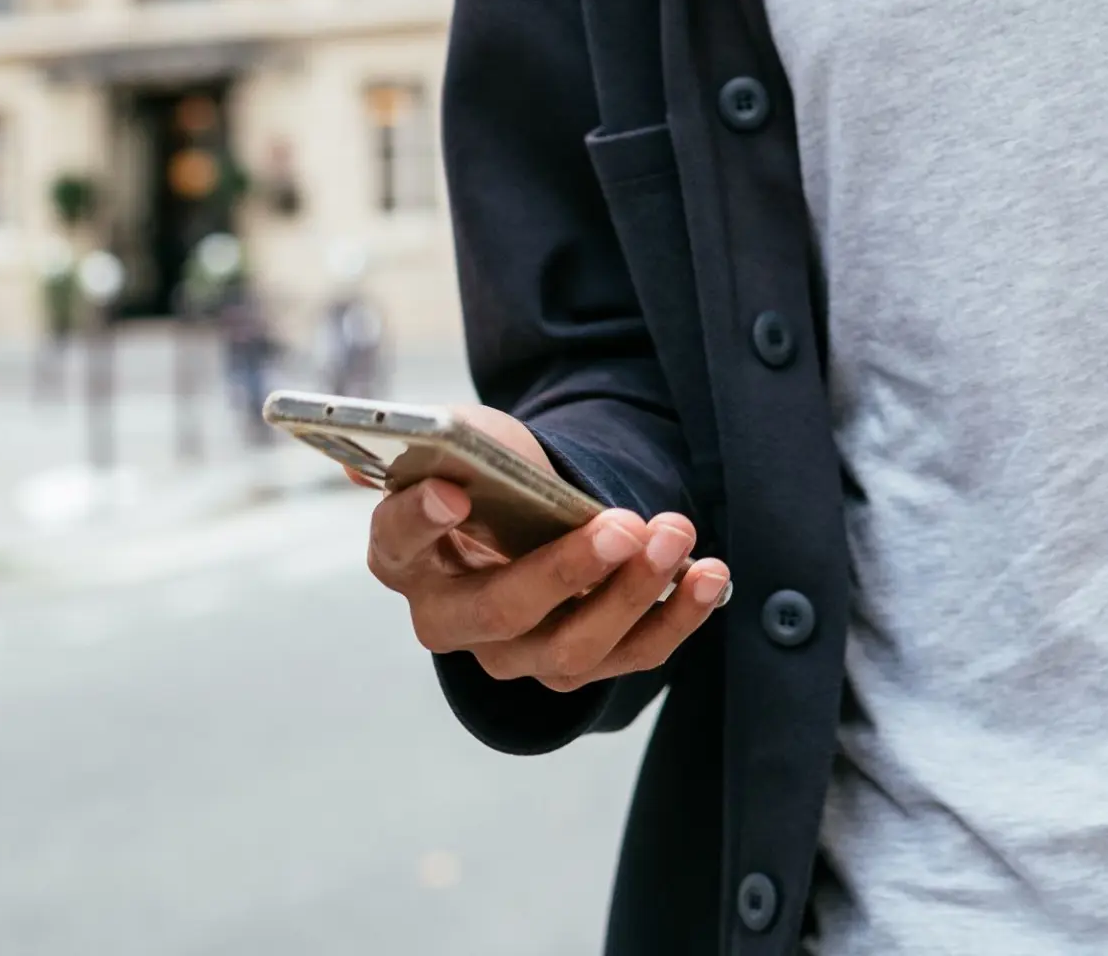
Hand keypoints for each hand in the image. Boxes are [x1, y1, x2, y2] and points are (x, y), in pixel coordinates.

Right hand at [364, 402, 731, 692]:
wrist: (531, 513)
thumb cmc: (489, 472)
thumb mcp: (466, 440)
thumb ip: (443, 442)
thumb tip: (403, 448)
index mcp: (405, 554)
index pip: (398, 542)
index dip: (420, 519)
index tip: (453, 492)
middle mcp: (450, 619)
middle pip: (501, 611)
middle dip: (567, 570)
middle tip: (622, 526)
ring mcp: (514, 654)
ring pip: (572, 647)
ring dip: (633, 594)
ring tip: (675, 536)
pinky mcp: (576, 666)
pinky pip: (630, 655)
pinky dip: (676, 617)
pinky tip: (709, 576)